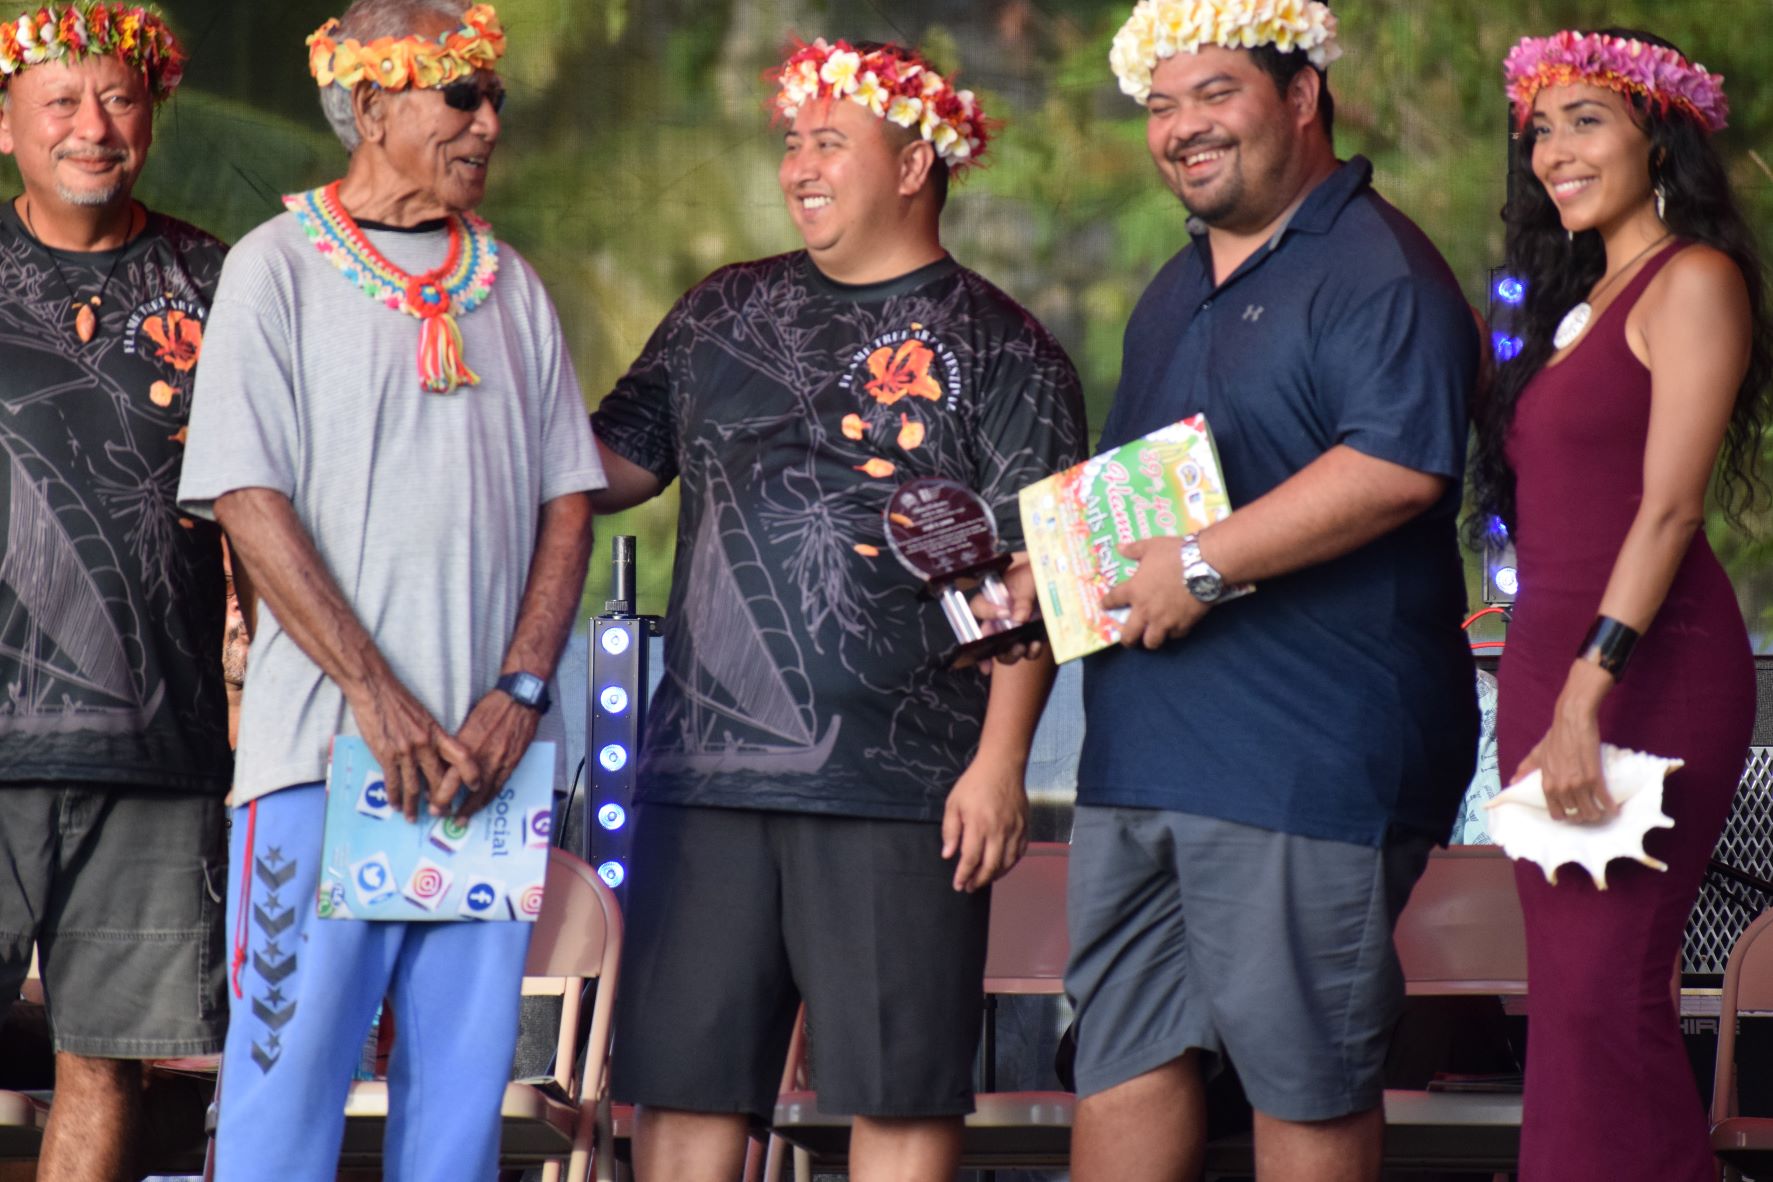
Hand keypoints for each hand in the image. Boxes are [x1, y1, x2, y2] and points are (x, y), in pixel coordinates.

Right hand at [348, 675, 482, 821]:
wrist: (375, 689)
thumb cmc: (400, 701)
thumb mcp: (425, 717)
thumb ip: (433, 737)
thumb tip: (439, 758)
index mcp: (437, 733)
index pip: (462, 756)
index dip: (471, 773)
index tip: (476, 787)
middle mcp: (425, 744)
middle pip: (438, 779)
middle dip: (441, 801)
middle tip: (442, 814)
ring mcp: (405, 751)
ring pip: (414, 787)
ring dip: (413, 806)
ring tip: (413, 818)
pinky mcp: (386, 755)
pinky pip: (393, 782)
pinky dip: (394, 796)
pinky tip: (395, 805)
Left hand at [439, 688, 541, 818]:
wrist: (520, 700)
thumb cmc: (491, 706)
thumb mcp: (468, 722)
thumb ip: (457, 743)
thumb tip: (445, 760)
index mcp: (465, 745)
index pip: (448, 776)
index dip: (439, 793)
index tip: (430, 801)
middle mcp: (480, 757)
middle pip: (462, 789)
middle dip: (449, 805)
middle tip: (439, 815)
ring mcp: (497, 762)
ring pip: (481, 793)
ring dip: (469, 809)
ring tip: (460, 820)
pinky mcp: (511, 764)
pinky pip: (497, 787)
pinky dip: (487, 799)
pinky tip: (480, 805)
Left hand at [941, 757, 1029, 891]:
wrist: (1002, 766)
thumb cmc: (975, 784)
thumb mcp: (954, 803)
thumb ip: (950, 830)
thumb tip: (948, 854)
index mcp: (978, 825)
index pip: (970, 859)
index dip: (963, 876)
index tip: (958, 885)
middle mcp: (998, 831)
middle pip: (990, 867)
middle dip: (978, 881)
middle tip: (969, 887)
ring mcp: (1014, 830)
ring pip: (1007, 863)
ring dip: (995, 876)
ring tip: (983, 879)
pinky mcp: (1025, 827)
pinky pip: (1020, 853)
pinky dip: (1010, 864)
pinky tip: (1001, 867)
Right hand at [968, 554, 1043, 669]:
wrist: (1050, 577)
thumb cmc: (1033, 573)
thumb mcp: (1028, 580)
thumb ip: (1022, 598)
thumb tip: (1019, 619)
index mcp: (991, 599)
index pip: (978, 608)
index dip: (988, 613)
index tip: (1004, 613)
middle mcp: (998, 618)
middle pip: (986, 639)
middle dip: (993, 648)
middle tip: (1009, 645)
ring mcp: (1013, 630)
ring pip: (1003, 651)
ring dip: (1011, 654)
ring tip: (1021, 648)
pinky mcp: (1029, 637)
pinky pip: (1026, 651)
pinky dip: (1030, 652)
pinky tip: (1035, 645)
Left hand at [1101, 537, 1206, 649]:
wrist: (1203, 565)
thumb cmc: (1174, 554)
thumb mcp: (1151, 546)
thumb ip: (1134, 550)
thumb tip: (1119, 547)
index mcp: (1134, 591)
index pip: (1113, 601)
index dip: (1107, 604)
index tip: (1105, 606)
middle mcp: (1145, 610)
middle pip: (1129, 635)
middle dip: (1127, 639)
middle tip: (1129, 639)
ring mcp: (1164, 621)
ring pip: (1152, 642)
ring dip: (1150, 640)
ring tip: (1151, 637)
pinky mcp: (1183, 624)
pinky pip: (1175, 636)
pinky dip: (1174, 633)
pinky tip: (1175, 628)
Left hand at [1509, 664, 1613, 823]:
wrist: (1572, 722)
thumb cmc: (1555, 737)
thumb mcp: (1537, 754)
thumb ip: (1526, 768)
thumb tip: (1513, 781)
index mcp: (1547, 785)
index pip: (1556, 813)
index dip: (1565, 816)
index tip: (1572, 813)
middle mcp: (1561, 788)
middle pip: (1576, 814)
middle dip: (1583, 816)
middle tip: (1590, 811)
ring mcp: (1578, 784)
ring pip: (1590, 811)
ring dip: (1597, 814)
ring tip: (1602, 811)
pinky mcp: (1595, 777)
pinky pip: (1604, 800)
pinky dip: (1610, 807)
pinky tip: (1614, 809)